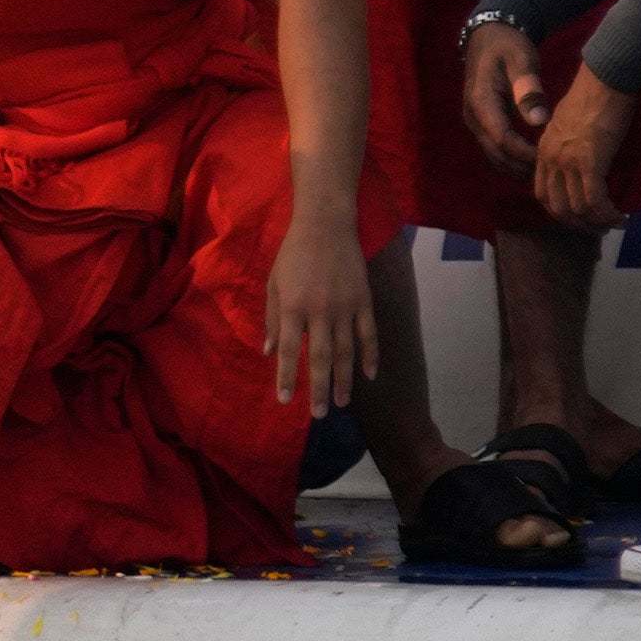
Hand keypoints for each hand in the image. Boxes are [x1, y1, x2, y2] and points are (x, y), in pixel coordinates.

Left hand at [268, 224, 374, 409]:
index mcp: (293, 307)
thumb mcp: (273, 284)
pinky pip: (369, 334)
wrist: (325, 226)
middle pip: (322, 358)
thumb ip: (273, 320)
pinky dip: (370, 356)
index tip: (286, 401)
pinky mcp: (364, 300)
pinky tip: (369, 375)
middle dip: (320, 388)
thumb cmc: (292, 255)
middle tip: (320, 414)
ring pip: (348, 351)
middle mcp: (320, 310)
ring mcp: (346, 306)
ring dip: (346, 379)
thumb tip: (270, 353)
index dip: (288, 377)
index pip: (291, 351)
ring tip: (342, 403)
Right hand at [457, 18, 549, 179]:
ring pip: (492, 155)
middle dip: (521, 166)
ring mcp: (475, 122)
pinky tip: (532, 165)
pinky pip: (494, 149)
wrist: (488, 38)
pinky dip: (511, 161)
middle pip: (494, 152)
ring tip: (543, 175)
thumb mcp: (521, 60)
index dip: (524, 152)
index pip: (501, 136)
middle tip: (550, 174)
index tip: (549, 158)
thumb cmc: (507, 46)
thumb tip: (539, 121)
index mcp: (481, 101)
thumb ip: (528, 90)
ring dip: (515, 168)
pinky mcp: (482, 124)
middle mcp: (473, 116)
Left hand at [532, 60, 637, 228]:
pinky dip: (605, 213)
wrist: (604, 81)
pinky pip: (593, 200)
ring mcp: (567, 162)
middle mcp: (550, 159)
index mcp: (543, 151)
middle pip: (555, 206)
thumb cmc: (593, 98)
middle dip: (576, 223)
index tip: (578, 217)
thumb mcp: (569, 126)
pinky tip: (619, 216)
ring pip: (575, 207)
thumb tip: (580, 162)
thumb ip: (567, 146)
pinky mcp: (589, 162)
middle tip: (597, 228)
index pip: (542, 192)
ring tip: (613, 224)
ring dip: (595, 222)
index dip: (559, 210)